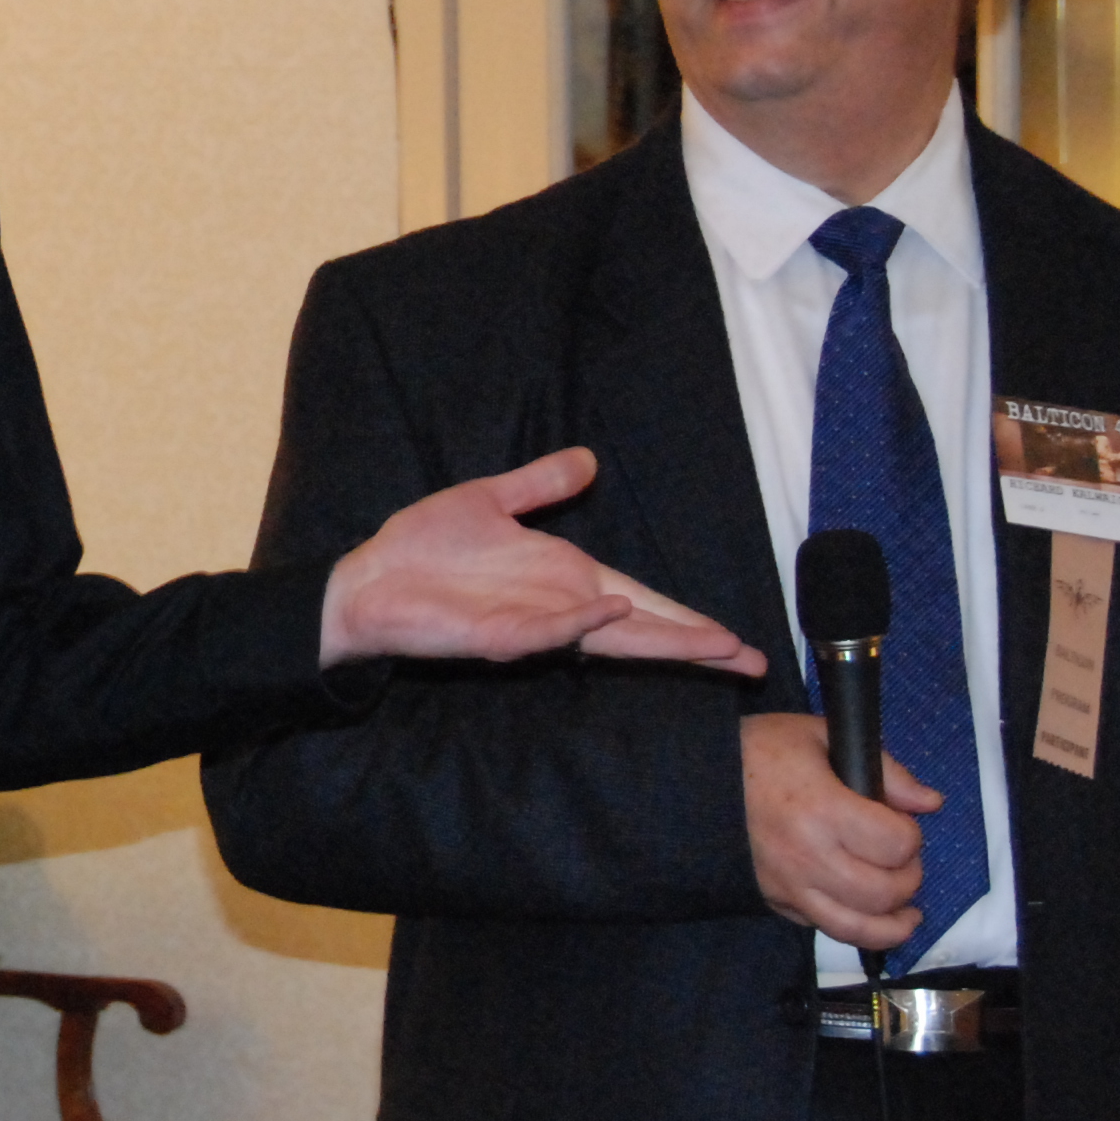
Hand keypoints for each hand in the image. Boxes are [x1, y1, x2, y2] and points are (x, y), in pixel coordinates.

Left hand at [317, 447, 763, 675]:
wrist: (368, 577)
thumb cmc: (425, 547)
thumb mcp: (492, 500)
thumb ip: (542, 485)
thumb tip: (588, 460)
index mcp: (566, 579)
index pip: (642, 603)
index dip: (687, 619)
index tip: (736, 639)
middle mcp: (559, 608)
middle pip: (642, 629)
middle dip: (696, 644)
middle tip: (751, 661)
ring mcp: (533, 626)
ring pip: (610, 638)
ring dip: (660, 640)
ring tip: (715, 647)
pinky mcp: (499, 637)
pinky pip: (549, 632)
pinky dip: (584, 624)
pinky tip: (620, 614)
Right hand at [740, 712, 939, 949]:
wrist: (692, 780)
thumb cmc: (759, 750)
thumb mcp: (819, 736)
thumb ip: (884, 769)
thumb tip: (930, 803)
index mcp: (821, 808)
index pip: (895, 844)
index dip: (912, 837)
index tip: (902, 823)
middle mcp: (808, 856)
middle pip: (884, 892)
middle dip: (909, 878)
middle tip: (903, 859)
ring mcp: (790, 886)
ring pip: (859, 928)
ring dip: (895, 920)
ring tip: (906, 907)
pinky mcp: (777, 903)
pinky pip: (827, 930)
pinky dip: (858, 930)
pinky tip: (871, 916)